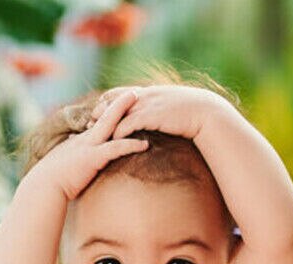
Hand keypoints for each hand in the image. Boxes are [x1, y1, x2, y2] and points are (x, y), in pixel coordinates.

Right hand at [29, 90, 149, 200]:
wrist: (43, 188)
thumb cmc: (51, 180)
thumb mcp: (62, 164)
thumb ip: (70, 158)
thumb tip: (72, 156)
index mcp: (79, 140)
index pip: (97, 121)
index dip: (110, 110)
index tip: (122, 103)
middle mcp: (84, 139)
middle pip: (105, 114)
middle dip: (120, 102)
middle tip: (135, 91)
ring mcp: (88, 147)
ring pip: (111, 124)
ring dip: (127, 112)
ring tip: (146, 105)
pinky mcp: (92, 159)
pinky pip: (115, 148)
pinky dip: (130, 145)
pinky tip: (145, 145)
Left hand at [89, 85, 230, 143]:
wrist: (206, 113)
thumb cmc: (191, 114)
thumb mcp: (171, 107)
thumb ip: (158, 109)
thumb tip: (152, 118)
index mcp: (149, 91)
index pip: (121, 93)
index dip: (107, 102)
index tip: (96, 113)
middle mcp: (146, 94)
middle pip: (114, 100)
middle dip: (99, 111)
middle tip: (86, 124)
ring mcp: (148, 104)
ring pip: (118, 112)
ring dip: (104, 124)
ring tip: (92, 135)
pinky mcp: (151, 115)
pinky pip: (128, 123)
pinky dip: (118, 132)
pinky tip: (109, 142)